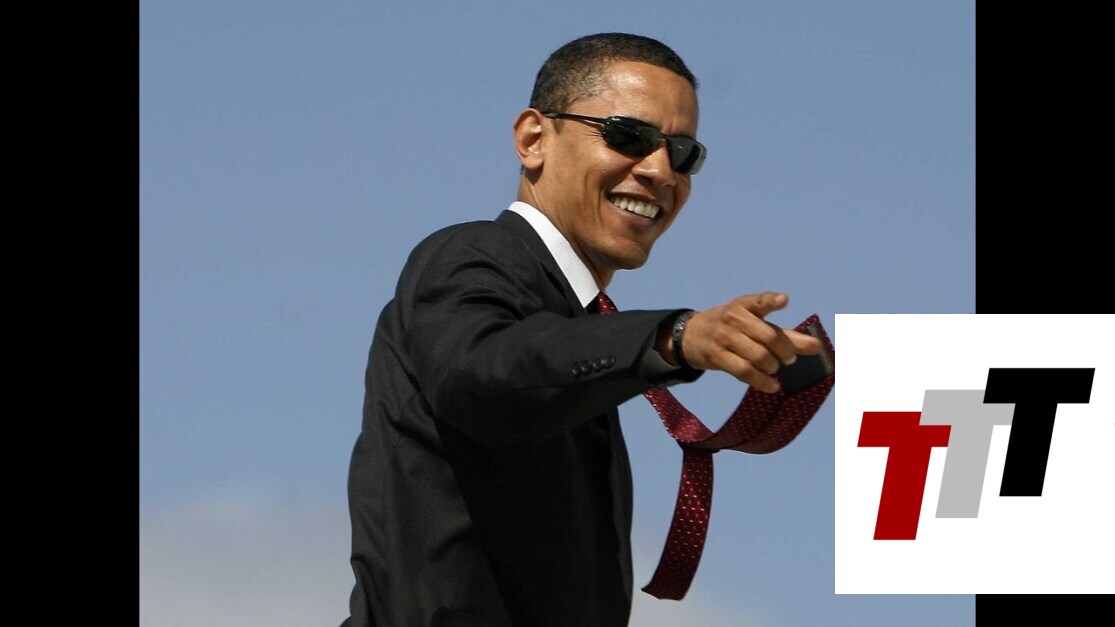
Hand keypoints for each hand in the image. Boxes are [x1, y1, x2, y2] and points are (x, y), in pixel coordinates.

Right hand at [666, 291, 821, 392]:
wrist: (690, 336)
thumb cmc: (731, 328)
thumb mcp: (753, 323)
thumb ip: (786, 334)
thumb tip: (817, 346)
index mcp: (744, 305)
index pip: (759, 301)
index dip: (772, 301)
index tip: (784, 300)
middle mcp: (733, 318)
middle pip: (769, 336)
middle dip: (785, 351)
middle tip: (789, 359)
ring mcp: (723, 337)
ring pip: (758, 356)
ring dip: (773, 367)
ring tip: (774, 369)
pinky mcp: (717, 356)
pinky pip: (745, 372)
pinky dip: (762, 382)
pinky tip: (773, 386)